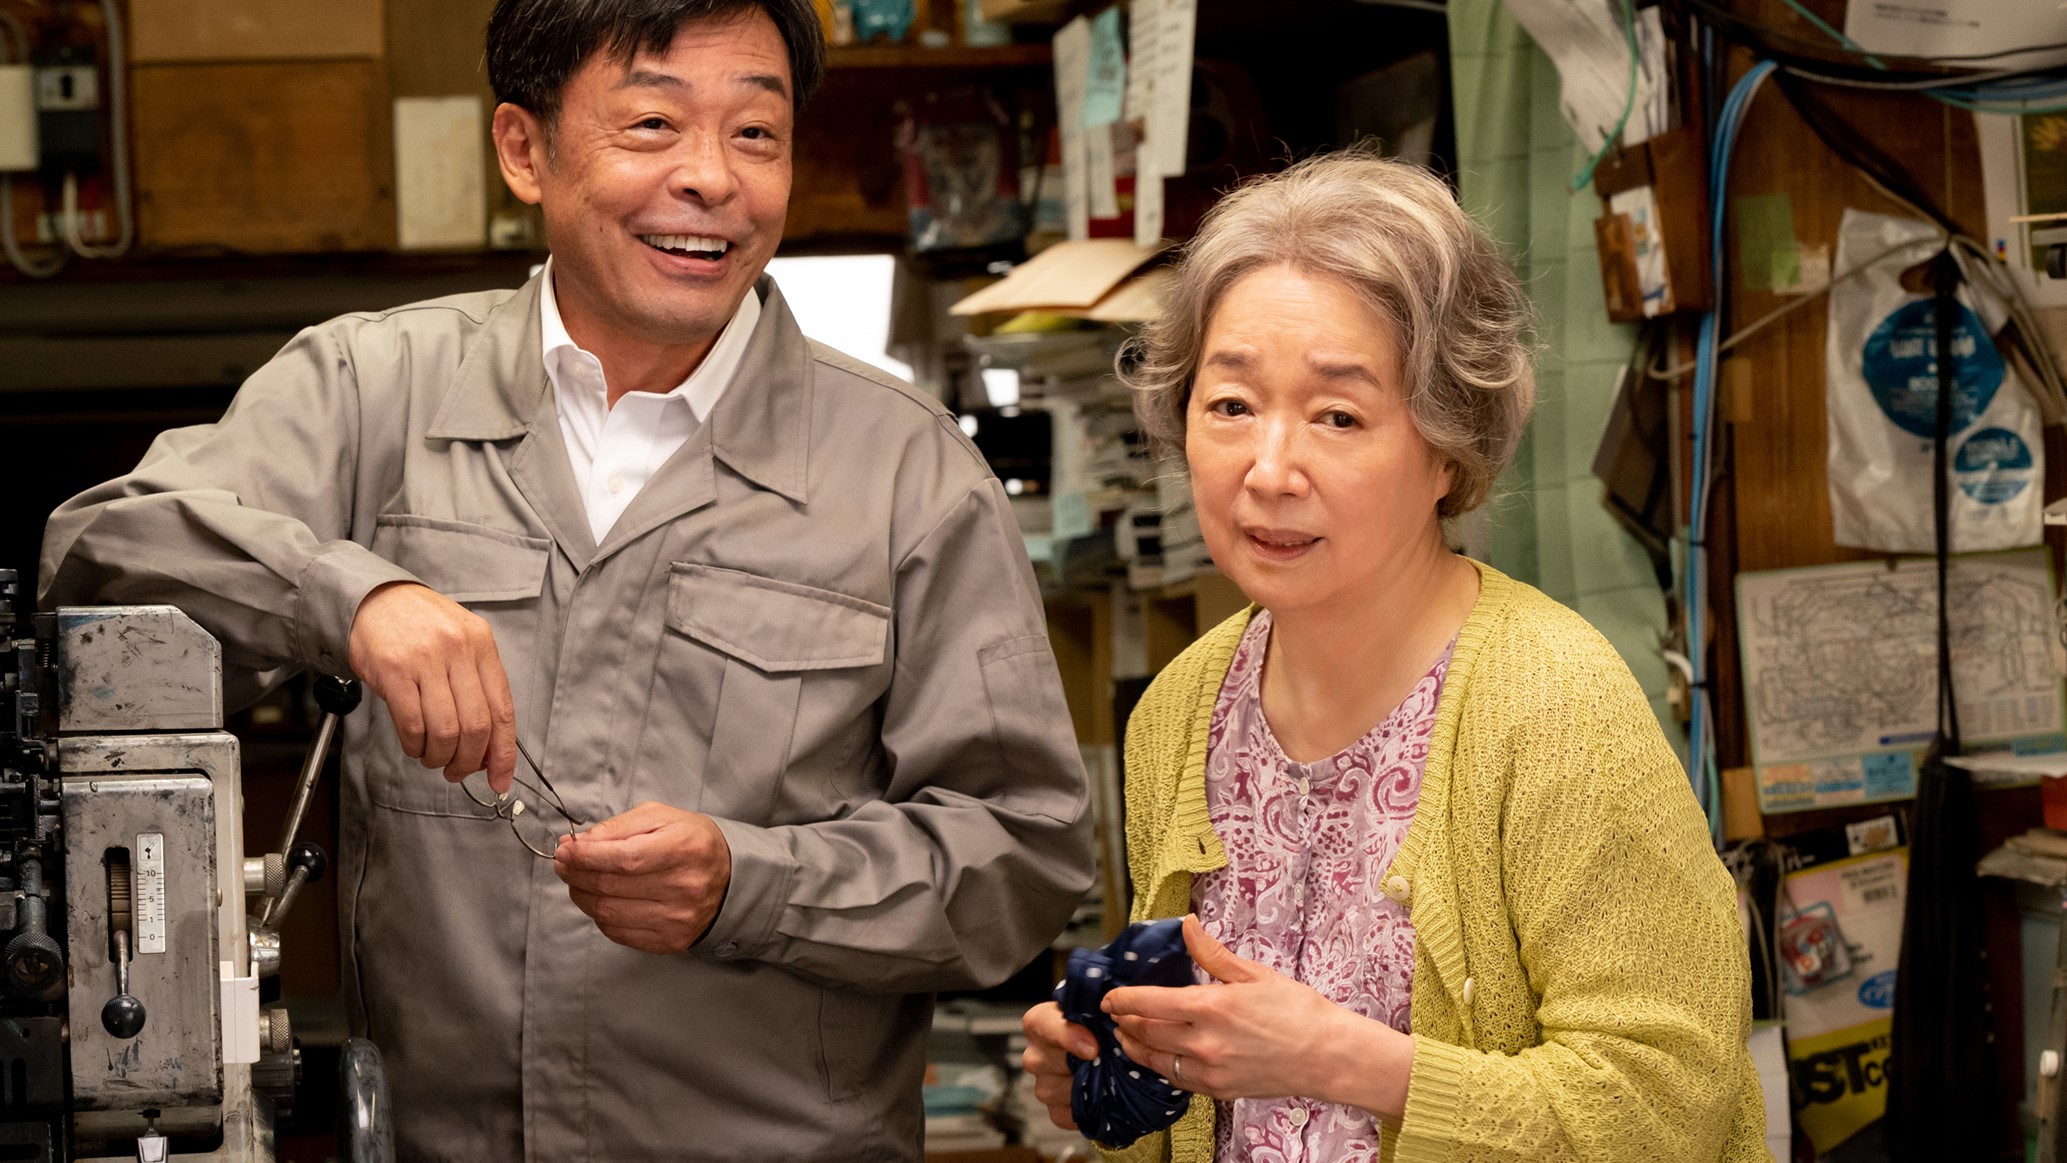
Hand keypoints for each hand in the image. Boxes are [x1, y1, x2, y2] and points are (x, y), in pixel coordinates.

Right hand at [347, 581, 515, 790]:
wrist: (375, 598)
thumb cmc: (421, 627)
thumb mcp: (461, 644)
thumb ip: (477, 689)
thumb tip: (490, 749)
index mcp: (482, 645)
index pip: (503, 710)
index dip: (503, 753)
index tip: (500, 779)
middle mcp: (458, 650)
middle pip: (476, 726)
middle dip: (469, 761)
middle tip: (458, 771)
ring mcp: (426, 660)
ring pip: (446, 730)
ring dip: (440, 756)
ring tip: (432, 757)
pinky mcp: (393, 671)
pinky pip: (412, 725)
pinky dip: (415, 746)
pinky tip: (414, 745)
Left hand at [553, 802, 731, 954]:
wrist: (729, 879)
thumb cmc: (690, 842)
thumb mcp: (660, 817)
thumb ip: (617, 827)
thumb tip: (577, 843)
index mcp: (685, 848)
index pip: (624, 858)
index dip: (586, 856)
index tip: (564, 850)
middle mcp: (685, 887)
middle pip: (611, 886)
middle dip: (576, 874)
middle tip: (564, 863)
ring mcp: (678, 919)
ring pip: (608, 913)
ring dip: (582, 896)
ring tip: (578, 881)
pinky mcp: (670, 941)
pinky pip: (618, 932)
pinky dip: (599, 915)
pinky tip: (601, 899)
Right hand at [1021, 1001, 1097, 1131]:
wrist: (1107, 1050)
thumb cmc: (1098, 1024)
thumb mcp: (1098, 1008)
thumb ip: (1098, 1008)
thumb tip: (1114, 1015)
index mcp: (1040, 1021)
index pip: (1043, 1024)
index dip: (1067, 1037)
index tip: (1092, 1048)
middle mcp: (1035, 1053)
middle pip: (1047, 1062)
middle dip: (1081, 1063)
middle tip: (1106, 1061)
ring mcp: (1042, 1083)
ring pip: (1054, 1090)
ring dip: (1083, 1085)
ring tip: (1103, 1076)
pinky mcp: (1053, 1109)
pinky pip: (1064, 1114)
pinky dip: (1084, 1108)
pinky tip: (1097, 1095)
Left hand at [1103, 916, 1413, 1117]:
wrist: (1326, 1055)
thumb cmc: (1296, 1010)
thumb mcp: (1253, 973)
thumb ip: (1211, 953)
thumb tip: (1187, 925)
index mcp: (1210, 1006)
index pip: (1149, 1003)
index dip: (1122, 999)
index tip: (1108, 997)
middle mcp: (1204, 1042)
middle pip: (1146, 1033)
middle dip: (1126, 1023)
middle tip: (1116, 1014)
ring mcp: (1209, 1070)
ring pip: (1156, 1061)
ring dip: (1136, 1048)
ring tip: (1127, 1036)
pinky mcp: (1218, 1090)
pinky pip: (1177, 1079)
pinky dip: (1162, 1067)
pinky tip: (1159, 1057)